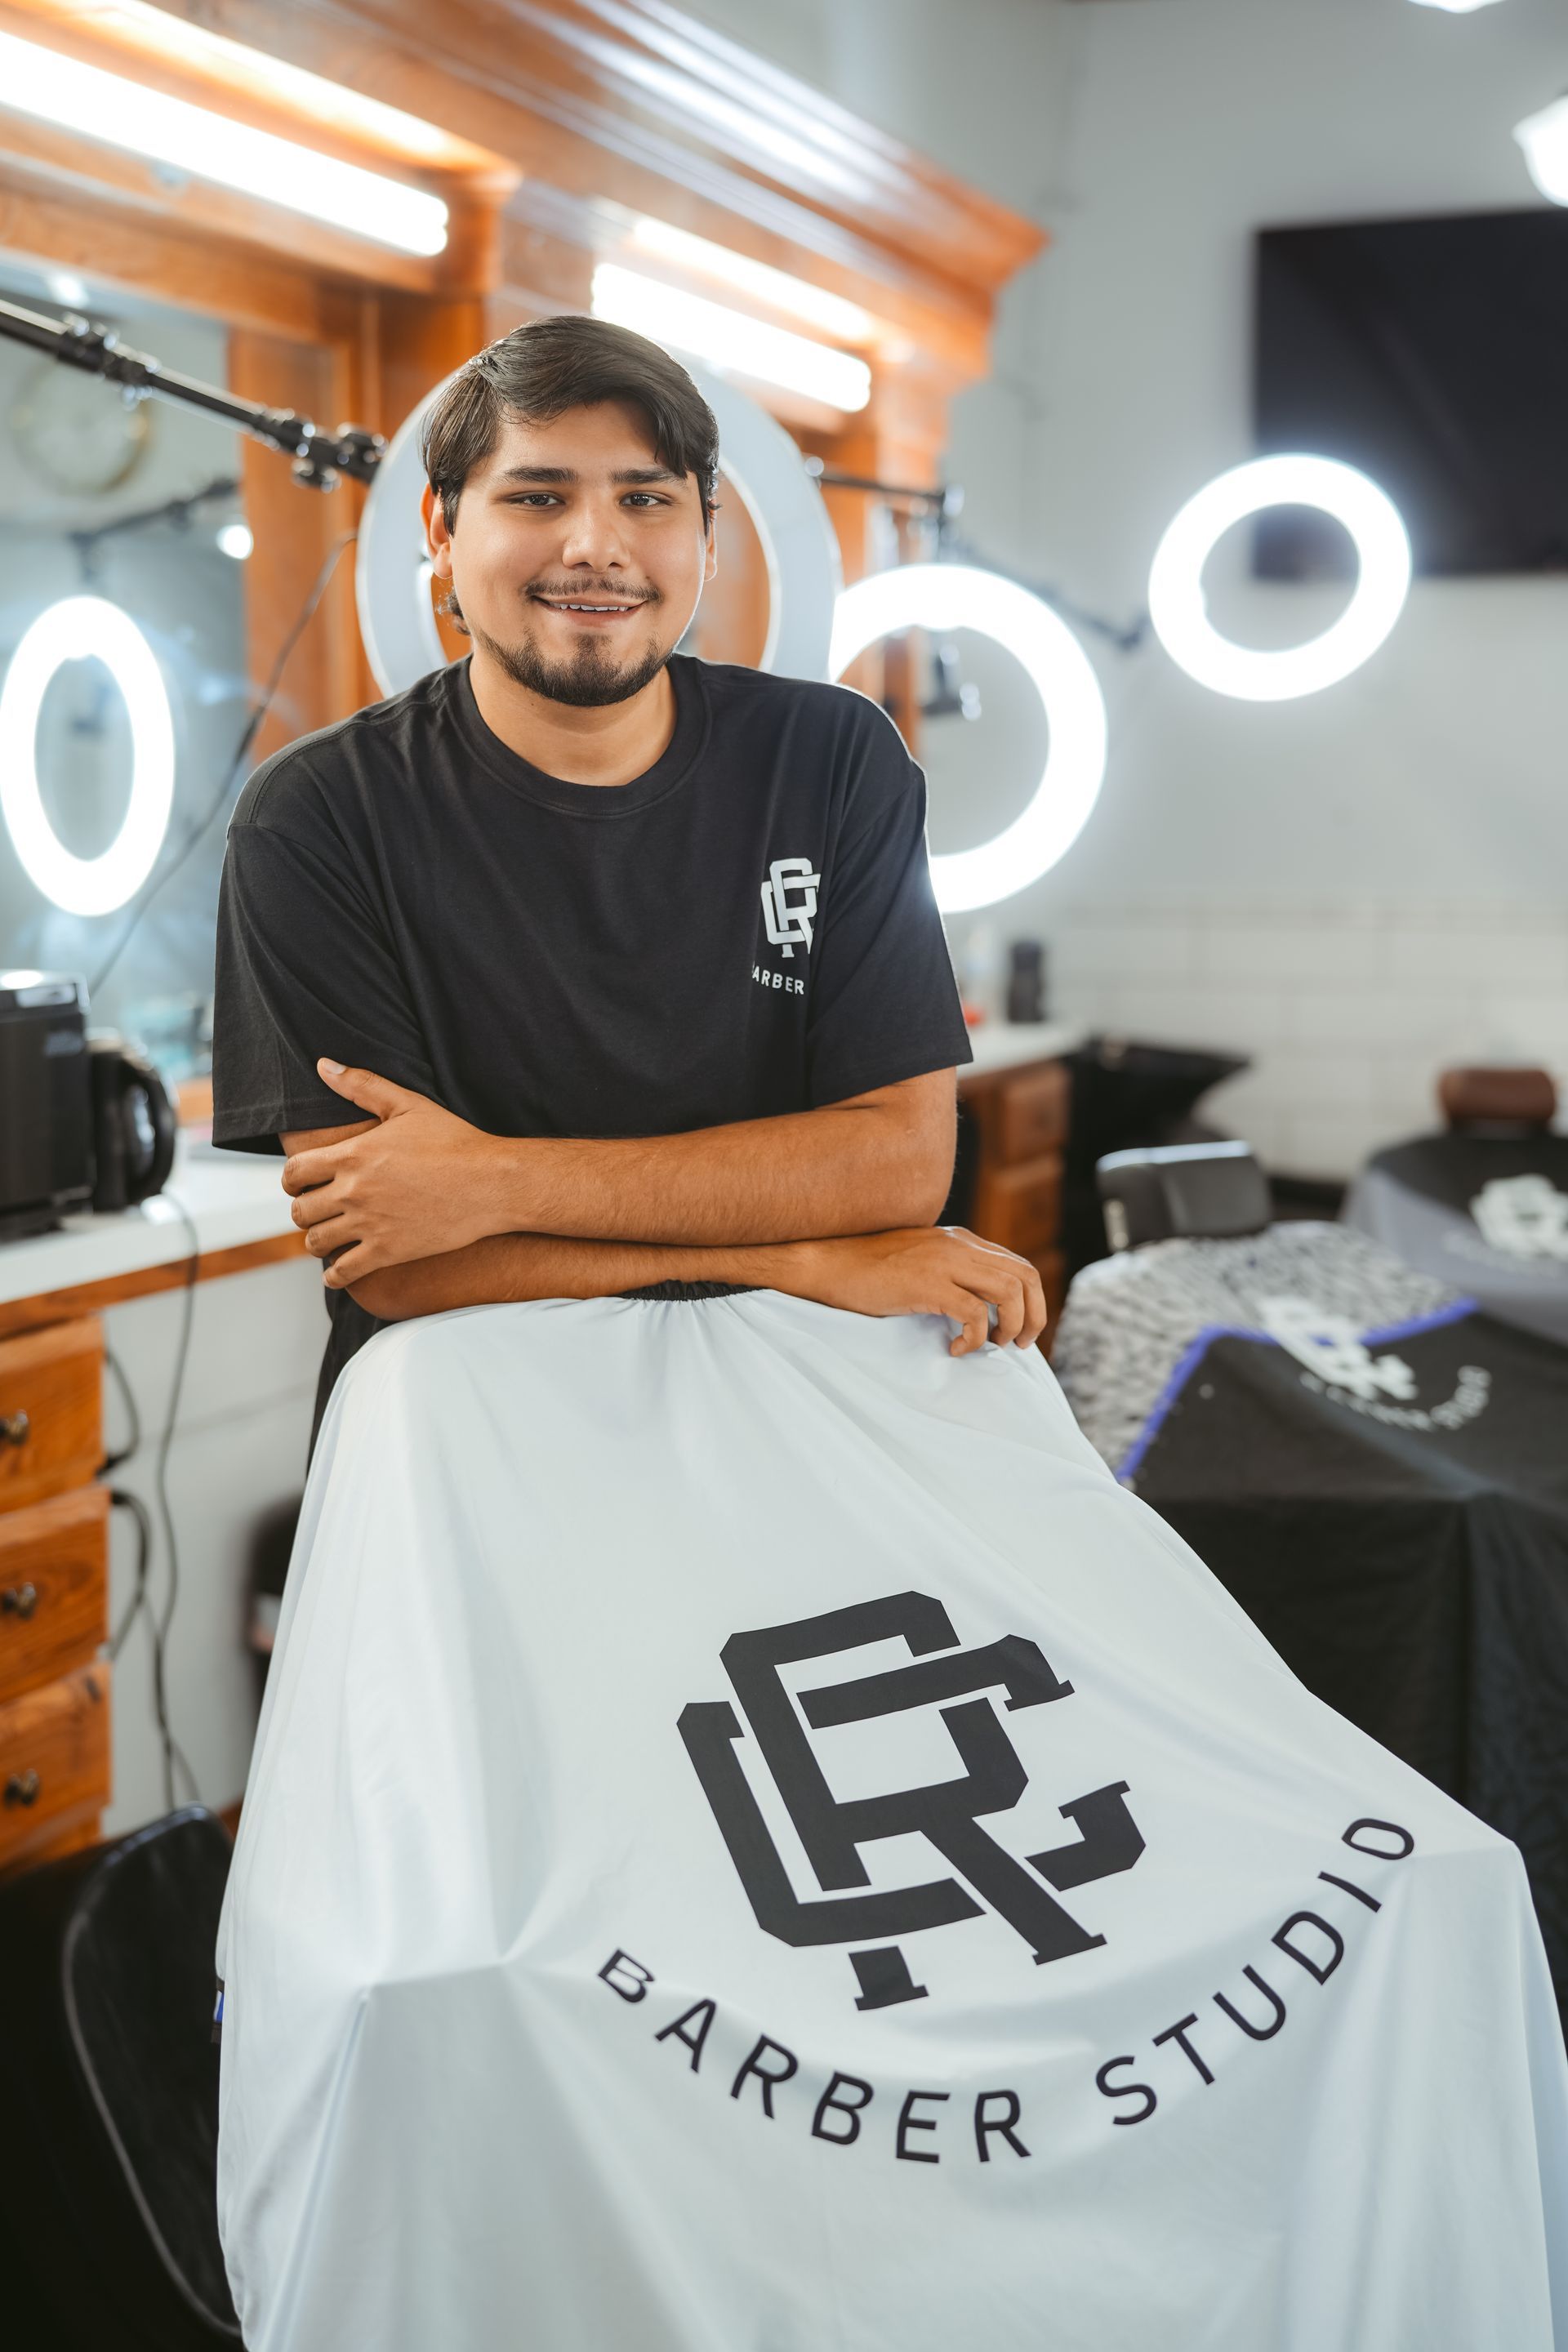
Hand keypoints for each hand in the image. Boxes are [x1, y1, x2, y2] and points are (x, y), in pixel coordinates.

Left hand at [282, 1061, 511, 1284]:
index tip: (301, 1182)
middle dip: (304, 1209)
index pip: (293, 1172)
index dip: (291, 1179)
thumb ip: (361, 1085)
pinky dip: (334, 1275)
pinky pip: (343, 1273)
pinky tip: (338, 1271)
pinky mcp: (388, 1252)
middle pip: (300, 1210)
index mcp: (352, 1155)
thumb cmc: (454, 1140)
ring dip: (316, 1240)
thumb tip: (323, 1064)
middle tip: (316, 1209)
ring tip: (328, 1236)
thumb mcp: (408, 1105)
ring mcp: (369, 1224)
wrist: (492, 1183)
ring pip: (316, 1242)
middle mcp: (353, 1192)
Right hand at [776, 1228, 1047, 1356]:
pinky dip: (973, 1339)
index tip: (1020, 1330)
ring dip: (1009, 1327)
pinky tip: (954, 1350)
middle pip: (1026, 1276)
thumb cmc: (868, 1272)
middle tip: (1019, 1346)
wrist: (828, 1264)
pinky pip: (974, 1314)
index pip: (1020, 1265)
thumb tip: (979, 1307)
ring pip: (1009, 1293)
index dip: (1032, 1301)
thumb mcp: (921, 1263)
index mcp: (961, 1241)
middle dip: (1034, 1316)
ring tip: (992, 1346)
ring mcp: (945, 1263)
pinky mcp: (928, 1284)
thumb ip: (951, 1273)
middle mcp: (960, 1246)